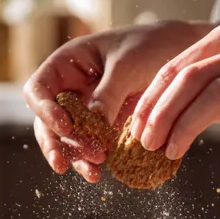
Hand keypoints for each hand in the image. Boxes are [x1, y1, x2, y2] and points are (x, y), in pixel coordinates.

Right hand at [23, 20, 212, 181]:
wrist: (181, 52)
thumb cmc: (151, 45)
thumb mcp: (128, 64)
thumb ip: (107, 92)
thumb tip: (92, 122)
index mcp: (67, 65)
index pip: (38, 90)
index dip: (44, 110)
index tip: (65, 126)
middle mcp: (71, 89)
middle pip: (45, 121)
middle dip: (55, 143)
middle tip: (63, 163)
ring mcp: (85, 111)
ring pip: (66, 140)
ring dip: (75, 158)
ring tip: (93, 171)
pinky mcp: (103, 128)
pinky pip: (90, 148)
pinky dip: (91, 162)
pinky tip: (100, 173)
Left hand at [129, 19, 219, 161]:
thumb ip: (208, 89)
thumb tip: (158, 117)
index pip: (180, 65)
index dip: (152, 98)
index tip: (136, 126)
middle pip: (192, 78)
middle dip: (160, 113)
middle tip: (144, 142)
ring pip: (216, 96)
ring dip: (185, 128)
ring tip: (170, 152)